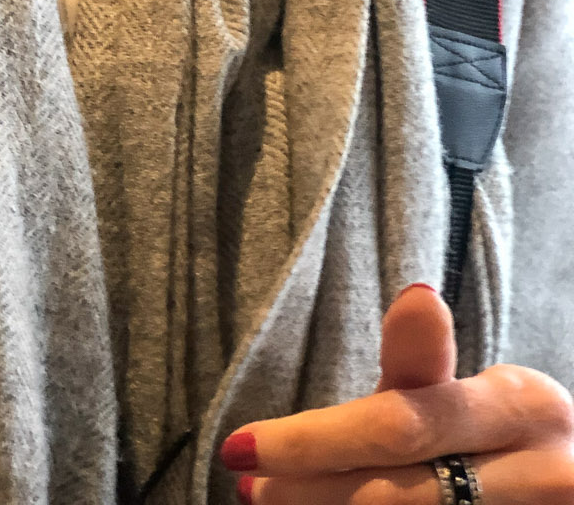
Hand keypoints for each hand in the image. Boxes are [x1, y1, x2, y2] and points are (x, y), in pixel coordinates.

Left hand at [221, 283, 573, 503]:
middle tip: (248, 484)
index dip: (311, 443)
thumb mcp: (466, 393)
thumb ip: (420, 359)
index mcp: (527, 407)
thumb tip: (416, 294)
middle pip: (394, 494)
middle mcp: (545, 472)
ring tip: (272, 499)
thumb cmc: (500, 437)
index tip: (238, 446)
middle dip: (308, 489)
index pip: (398, 427)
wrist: (560, 484)